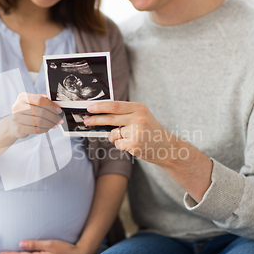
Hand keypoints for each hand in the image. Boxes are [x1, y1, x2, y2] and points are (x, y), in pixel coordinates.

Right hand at [10, 93, 63, 138]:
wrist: (14, 123)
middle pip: (41, 112)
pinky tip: (47, 128)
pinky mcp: (19, 128)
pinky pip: (36, 130)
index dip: (51, 105)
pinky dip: (44, 129)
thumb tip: (56, 103)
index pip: (39, 100)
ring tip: (54, 124)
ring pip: (39, 122)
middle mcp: (18, 106)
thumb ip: (43, 100)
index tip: (58, 110)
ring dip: (50, 124)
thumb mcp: (32, 102)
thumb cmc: (26, 111)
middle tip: (59, 119)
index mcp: (23, 97)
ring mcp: (17, 118)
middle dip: (53, 116)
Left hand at [85, 101, 212, 201]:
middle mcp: (138, 119)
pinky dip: (121, 145)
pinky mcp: (134, 145)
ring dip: (115, 137)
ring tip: (130, 138)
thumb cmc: (151, 131)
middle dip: (96, 119)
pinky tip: (133, 145)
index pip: (115, 105)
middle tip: (86, 120)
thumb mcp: (141, 116)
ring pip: (113, 134)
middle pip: (110, 118)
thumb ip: (125, 113)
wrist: (167, 147)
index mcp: (139, 108)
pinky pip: (118, 144)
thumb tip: (101, 113)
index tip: (89, 107)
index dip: (100, 106)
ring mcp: (136, 133)